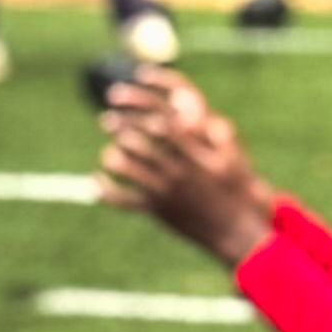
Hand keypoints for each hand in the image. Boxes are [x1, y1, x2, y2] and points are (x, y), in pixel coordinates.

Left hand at [95, 67, 272, 268]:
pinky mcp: (155, 210)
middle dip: (119, 129)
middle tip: (106, 120)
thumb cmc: (233, 188)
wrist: (234, 228)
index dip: (141, 112)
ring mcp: (163, 191)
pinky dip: (105, 190)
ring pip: (125, 168)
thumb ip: (213, 131)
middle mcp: (175, 171)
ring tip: (109, 152)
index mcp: (193, 155)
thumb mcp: (232, 158)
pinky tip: (97, 180)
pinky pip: (121, 200)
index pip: (161, 126)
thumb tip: (193, 105)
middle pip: (137, 144)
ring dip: (111, 156)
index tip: (127, 102)